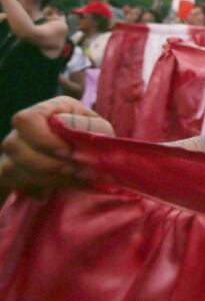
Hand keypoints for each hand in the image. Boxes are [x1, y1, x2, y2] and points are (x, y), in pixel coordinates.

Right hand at [0, 97, 114, 192]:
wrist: (89, 161)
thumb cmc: (95, 139)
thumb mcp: (100, 129)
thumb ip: (86, 127)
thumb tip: (65, 127)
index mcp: (48, 110)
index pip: (27, 119)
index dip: (44, 139)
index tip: (68, 153)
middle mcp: (23, 127)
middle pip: (14, 145)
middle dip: (44, 163)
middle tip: (72, 170)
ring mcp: (14, 149)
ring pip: (10, 166)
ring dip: (42, 178)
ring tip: (69, 179)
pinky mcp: (10, 170)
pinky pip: (9, 181)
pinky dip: (31, 188)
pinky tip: (50, 191)